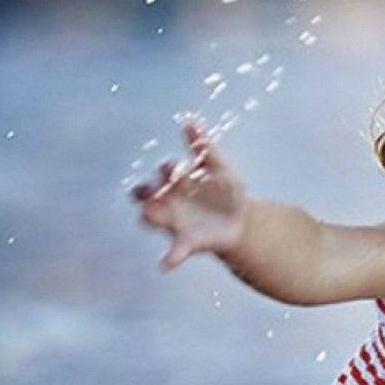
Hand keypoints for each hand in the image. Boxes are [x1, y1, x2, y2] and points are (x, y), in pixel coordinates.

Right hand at [131, 120, 247, 269]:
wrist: (242, 220)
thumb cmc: (225, 190)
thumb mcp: (221, 168)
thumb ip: (205, 147)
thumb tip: (190, 119)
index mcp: (176, 179)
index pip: (165, 171)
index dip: (169, 169)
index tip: (178, 168)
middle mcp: (166, 200)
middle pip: (143, 193)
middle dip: (145, 191)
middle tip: (152, 190)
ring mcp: (172, 221)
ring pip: (148, 219)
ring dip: (149, 216)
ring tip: (151, 214)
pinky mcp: (184, 242)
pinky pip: (173, 252)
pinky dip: (169, 257)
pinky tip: (166, 264)